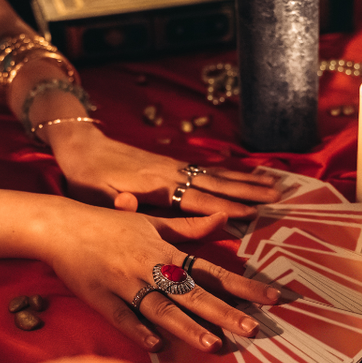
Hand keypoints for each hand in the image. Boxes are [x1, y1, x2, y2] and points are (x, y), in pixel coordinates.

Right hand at [35, 199, 288, 352]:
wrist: (61, 225)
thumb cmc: (110, 225)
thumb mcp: (153, 223)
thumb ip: (190, 228)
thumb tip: (224, 220)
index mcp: (167, 252)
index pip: (214, 271)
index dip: (244, 285)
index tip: (273, 298)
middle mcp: (151, 268)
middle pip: (194, 293)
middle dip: (225, 312)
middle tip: (253, 329)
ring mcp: (125, 284)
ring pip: (161, 308)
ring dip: (187, 327)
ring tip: (213, 345)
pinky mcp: (100, 298)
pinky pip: (122, 316)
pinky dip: (139, 330)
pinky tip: (157, 346)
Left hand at [46, 124, 281, 218]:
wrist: (82, 147)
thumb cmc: (86, 179)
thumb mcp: (92, 195)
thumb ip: (111, 202)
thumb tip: (127, 204)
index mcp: (156, 186)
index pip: (196, 199)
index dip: (223, 208)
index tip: (250, 215)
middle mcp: (172, 173)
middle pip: (218, 184)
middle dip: (249, 192)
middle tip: (279, 198)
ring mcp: (176, 167)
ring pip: (220, 175)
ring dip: (249, 181)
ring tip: (277, 186)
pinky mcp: (176, 164)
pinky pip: (211, 170)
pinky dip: (234, 173)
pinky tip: (251, 176)